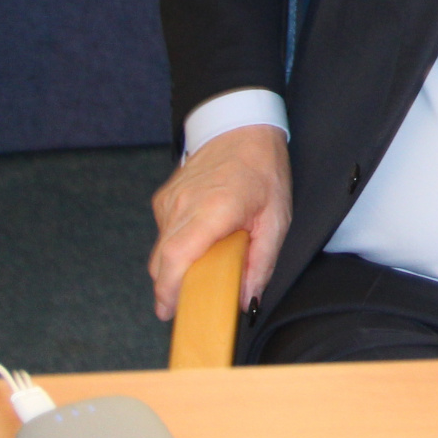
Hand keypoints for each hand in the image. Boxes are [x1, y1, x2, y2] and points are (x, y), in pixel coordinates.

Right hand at [148, 124, 290, 320]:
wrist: (241, 127)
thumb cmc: (263, 169)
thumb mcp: (276, 217)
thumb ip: (262, 261)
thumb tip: (246, 298)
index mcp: (213, 209)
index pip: (176, 256)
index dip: (167, 288)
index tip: (170, 310)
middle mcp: (184, 204)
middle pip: (161, 261)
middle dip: (168, 289)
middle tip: (187, 305)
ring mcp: (170, 200)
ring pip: (160, 249)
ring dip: (174, 267)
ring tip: (199, 271)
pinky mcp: (164, 197)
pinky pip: (164, 232)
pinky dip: (176, 246)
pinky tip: (199, 243)